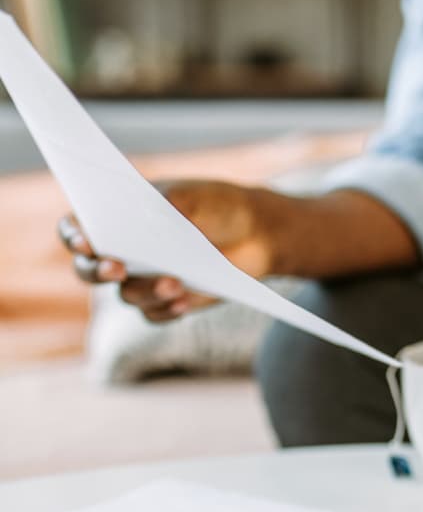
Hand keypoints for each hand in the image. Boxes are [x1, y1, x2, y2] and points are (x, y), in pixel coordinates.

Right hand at [58, 180, 275, 322]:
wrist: (258, 233)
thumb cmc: (219, 206)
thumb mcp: (199, 196)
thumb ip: (173, 202)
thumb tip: (154, 211)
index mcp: (116, 216)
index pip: (77, 228)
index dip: (75, 235)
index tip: (87, 240)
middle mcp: (123, 251)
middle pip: (89, 269)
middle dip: (98, 271)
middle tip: (116, 268)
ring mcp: (144, 279)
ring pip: (127, 295)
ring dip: (147, 290)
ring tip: (176, 283)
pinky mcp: (168, 302)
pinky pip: (154, 314)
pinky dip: (166, 310)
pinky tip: (184, 301)